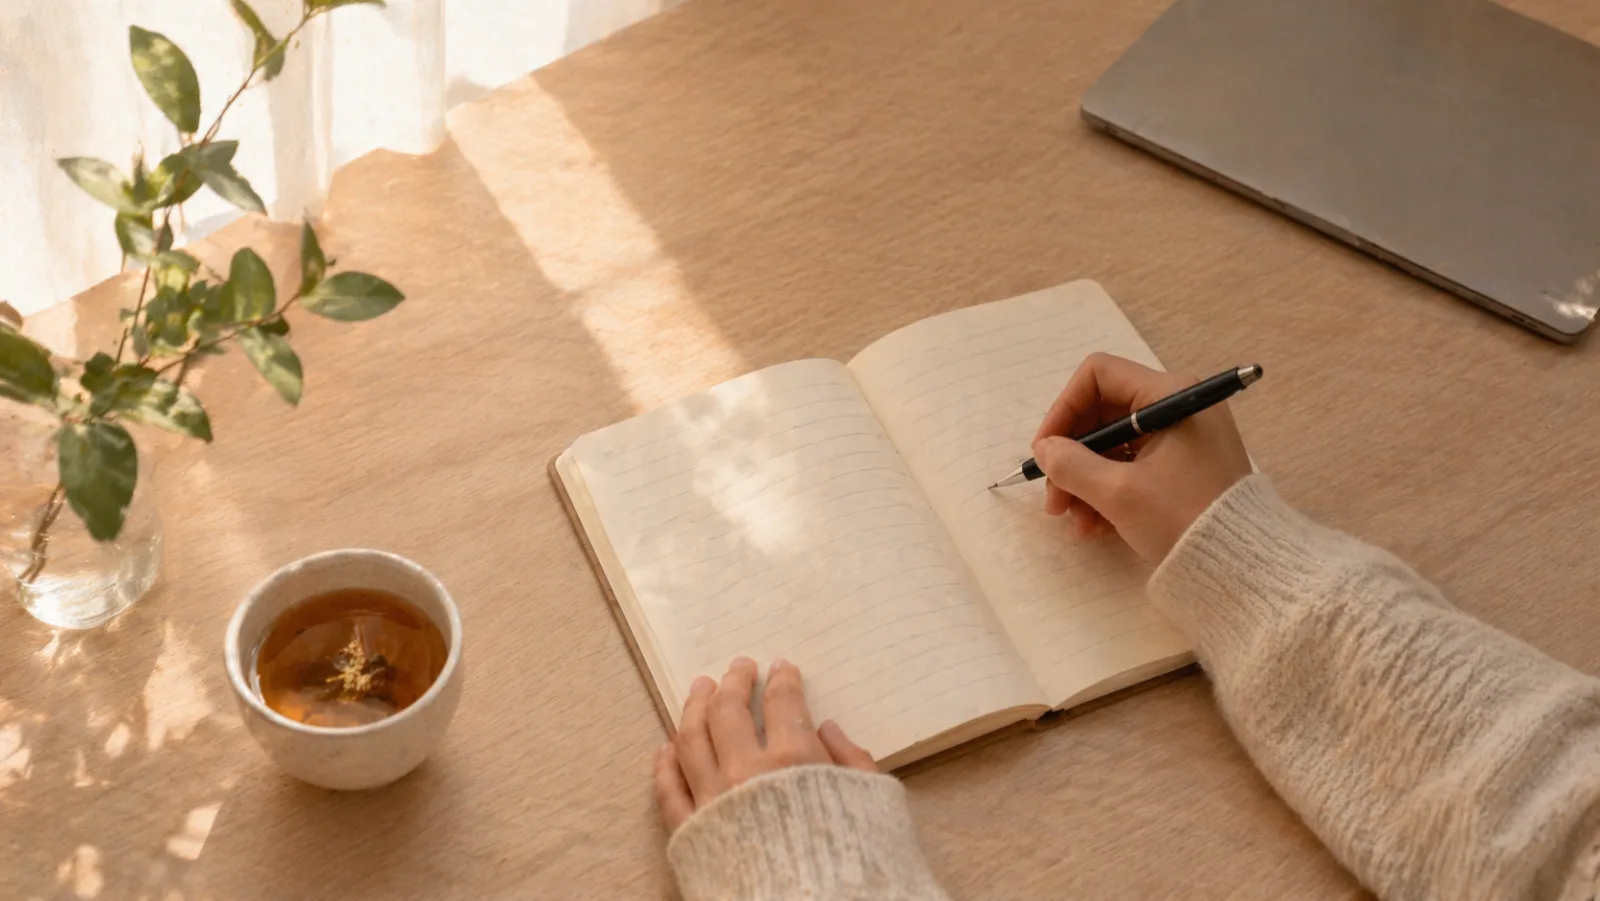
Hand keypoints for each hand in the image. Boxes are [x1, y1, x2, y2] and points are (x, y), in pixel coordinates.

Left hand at [654, 657, 876, 832]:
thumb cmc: (852, 864)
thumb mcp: (874, 807)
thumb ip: (854, 763)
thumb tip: (830, 729)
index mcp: (794, 759)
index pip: (784, 704)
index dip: (782, 681)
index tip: (781, 668)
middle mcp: (747, 772)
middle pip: (729, 711)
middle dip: (734, 682)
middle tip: (738, 667)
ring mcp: (712, 801)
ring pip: (691, 739)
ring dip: (694, 707)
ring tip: (700, 688)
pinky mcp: (691, 834)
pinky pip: (668, 790)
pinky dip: (664, 763)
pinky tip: (666, 746)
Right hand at [1031, 352, 1252, 562]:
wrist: (1242, 565)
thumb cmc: (1183, 517)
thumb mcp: (1119, 493)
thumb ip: (1071, 465)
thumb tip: (1045, 450)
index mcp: (1170, 395)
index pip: (1098, 376)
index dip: (1064, 409)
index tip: (1046, 451)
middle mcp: (1178, 406)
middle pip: (1103, 414)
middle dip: (1072, 457)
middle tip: (1054, 499)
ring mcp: (1183, 437)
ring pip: (1114, 445)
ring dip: (1086, 481)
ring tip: (1076, 522)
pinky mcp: (1184, 466)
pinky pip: (1134, 466)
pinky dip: (1109, 491)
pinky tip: (1094, 526)